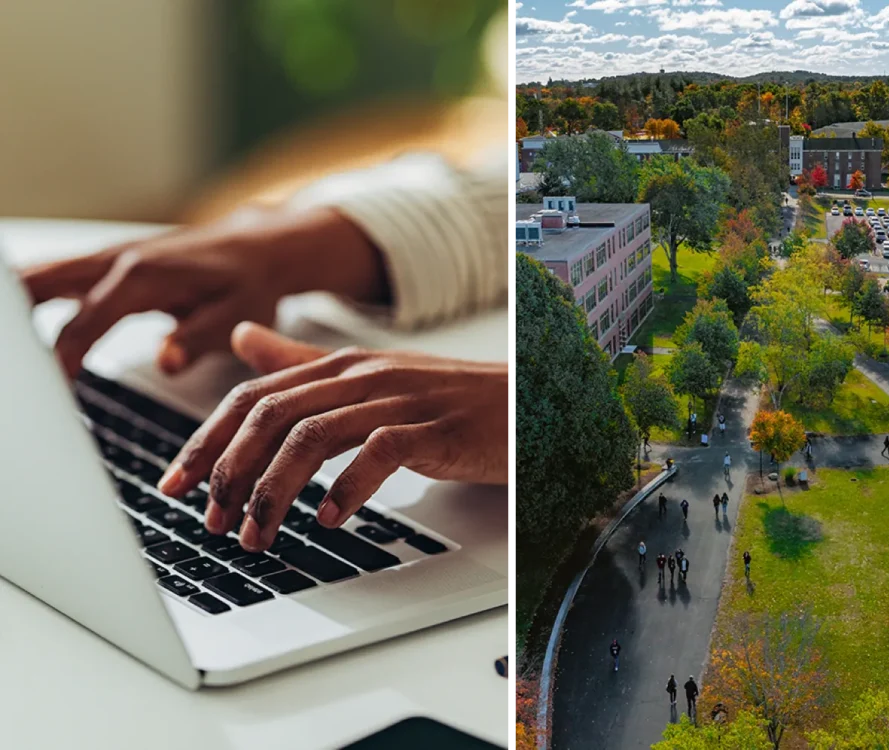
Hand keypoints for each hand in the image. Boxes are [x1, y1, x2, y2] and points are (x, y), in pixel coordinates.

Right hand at [21, 205, 388, 376]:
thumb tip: (166, 362)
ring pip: (37, 278)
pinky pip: (51, 280)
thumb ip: (199, 338)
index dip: (59, 364)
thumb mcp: (239, 315)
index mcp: (142, 277)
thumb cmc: (250, 283)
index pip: (82, 325)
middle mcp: (116, 261)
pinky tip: (17, 334)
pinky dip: (25, 303)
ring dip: (14, 310)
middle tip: (12, 375)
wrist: (259, 247)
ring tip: (10, 362)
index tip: (47, 398)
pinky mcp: (105, 265)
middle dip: (14, 326)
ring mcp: (106, 258)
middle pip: (37, 287)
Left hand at [157, 322, 510, 551]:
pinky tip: (330, 520)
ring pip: (315, 434)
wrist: (527, 401)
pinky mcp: (434, 427)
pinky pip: (380, 452)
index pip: (254, 396)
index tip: (176, 484)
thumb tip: (243, 338)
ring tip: (257, 534)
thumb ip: (302, 362)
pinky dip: (348, 488)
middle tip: (214, 520)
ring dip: (275, 490)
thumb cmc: (446, 397)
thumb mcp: (368, 377)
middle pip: (273, 414)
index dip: (207, 440)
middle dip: (230, 470)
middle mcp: (361, 374)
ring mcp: (399, 398)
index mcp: (339, 364)